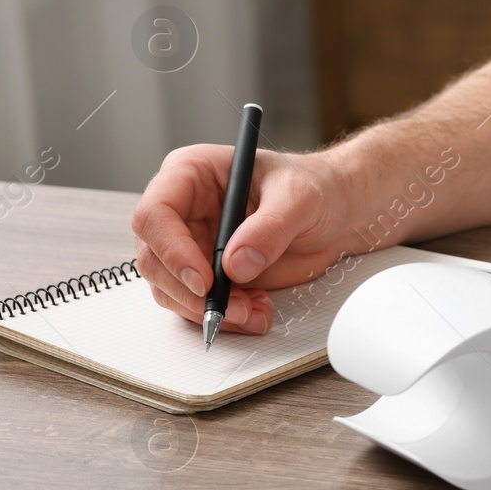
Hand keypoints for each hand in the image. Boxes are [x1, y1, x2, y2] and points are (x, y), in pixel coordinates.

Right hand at [131, 145, 354, 335]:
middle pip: (155, 258)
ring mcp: (192, 243)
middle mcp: (183, 210)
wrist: (335, 211)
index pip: (155, 213)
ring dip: (209, 309)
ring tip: (254, 312)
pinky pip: (197, 303)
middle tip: (234, 308)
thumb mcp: (299, 198)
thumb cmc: (314, 187)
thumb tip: (236, 265)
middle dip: (191, 293)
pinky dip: (225, 315)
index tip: (205, 280)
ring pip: (171, 287)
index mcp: (191, 173)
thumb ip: (270, 228)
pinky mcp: (208, 272)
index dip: (172, 250)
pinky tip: (257, 311)